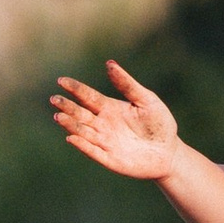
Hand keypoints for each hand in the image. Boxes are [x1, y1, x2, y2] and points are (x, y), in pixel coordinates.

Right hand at [48, 60, 181, 179]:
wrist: (169, 152)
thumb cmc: (159, 123)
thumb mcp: (146, 100)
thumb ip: (127, 84)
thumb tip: (109, 64)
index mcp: (109, 108)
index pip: (87, 96)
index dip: (75, 89)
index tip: (61, 80)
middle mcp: (103, 124)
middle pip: (80, 114)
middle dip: (67, 107)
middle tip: (54, 99)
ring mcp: (105, 142)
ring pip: (83, 132)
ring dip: (70, 125)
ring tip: (58, 116)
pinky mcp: (110, 159)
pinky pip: (93, 151)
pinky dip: (83, 145)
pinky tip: (72, 137)